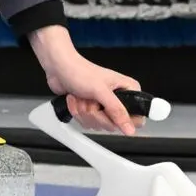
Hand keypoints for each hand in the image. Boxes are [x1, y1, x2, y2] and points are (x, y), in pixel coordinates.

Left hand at [29, 27, 144, 135]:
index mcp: (128, 90)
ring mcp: (104, 106)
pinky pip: (87, 123)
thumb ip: (117, 111)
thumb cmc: (80, 71)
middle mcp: (118, 99)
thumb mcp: (101, 91)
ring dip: (85, 112)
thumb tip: (130, 128)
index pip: (137, 118)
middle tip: (91, 99)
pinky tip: (76, 99)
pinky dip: (78, 112)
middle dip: (96, 114)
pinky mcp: (91, 110)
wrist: (59, 67)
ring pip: (99, 125)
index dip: (123, 120)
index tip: (109, 112)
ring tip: (83, 96)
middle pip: (114, 124)